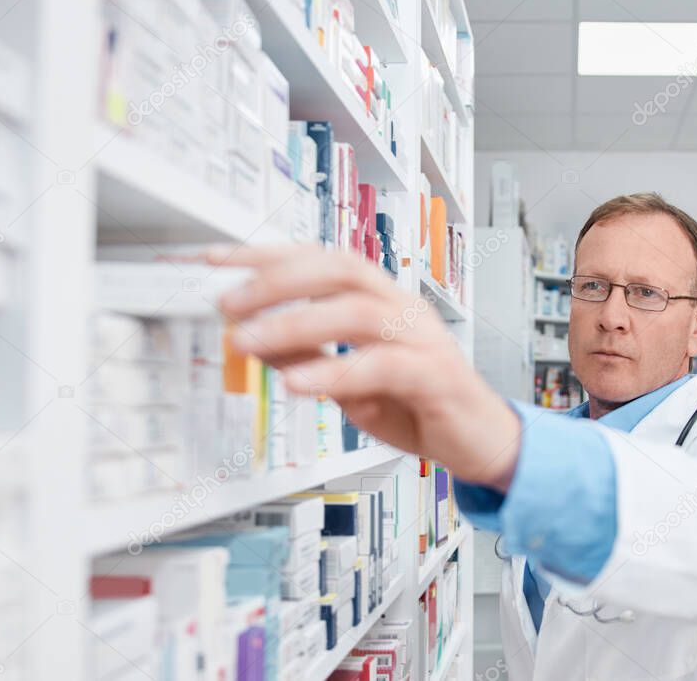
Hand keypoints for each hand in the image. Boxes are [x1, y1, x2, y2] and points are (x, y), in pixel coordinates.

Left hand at [209, 244, 521, 491]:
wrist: (481, 441)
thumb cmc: (417, 404)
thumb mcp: (346, 383)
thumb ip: (306, 356)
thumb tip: (251, 337)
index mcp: (379, 299)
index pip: (320, 259)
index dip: (267, 254)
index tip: (215, 259)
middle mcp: (401, 307)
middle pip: (339, 269)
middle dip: (277, 280)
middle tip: (228, 302)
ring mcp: (421, 337)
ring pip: (357, 312)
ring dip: (296, 323)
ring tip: (250, 341)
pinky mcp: (434, 376)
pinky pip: (381, 366)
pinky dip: (334, 371)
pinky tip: (296, 383)